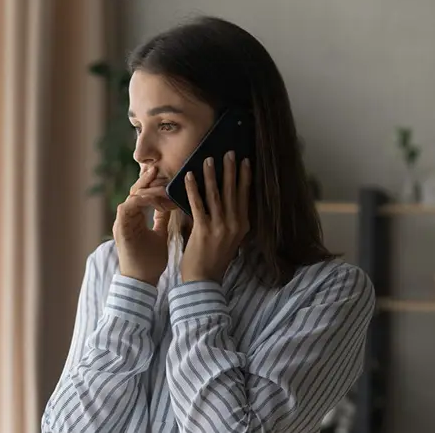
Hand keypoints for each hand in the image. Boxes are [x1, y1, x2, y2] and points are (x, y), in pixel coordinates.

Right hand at [113, 167, 175, 285]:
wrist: (141, 281)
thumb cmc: (150, 262)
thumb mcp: (159, 235)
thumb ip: (161, 219)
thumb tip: (169, 205)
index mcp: (135, 218)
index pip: (142, 195)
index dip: (151, 184)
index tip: (164, 175)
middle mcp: (126, 218)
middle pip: (134, 192)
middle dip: (145, 180)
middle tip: (157, 167)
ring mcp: (122, 223)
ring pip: (130, 197)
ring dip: (144, 188)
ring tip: (157, 179)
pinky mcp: (121, 229)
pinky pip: (127, 208)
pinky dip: (139, 201)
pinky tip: (152, 196)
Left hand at [180, 151, 251, 282]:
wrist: (203, 280)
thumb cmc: (213, 260)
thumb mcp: (230, 240)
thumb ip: (230, 222)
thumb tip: (228, 202)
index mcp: (242, 226)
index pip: (244, 196)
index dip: (245, 177)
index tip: (246, 161)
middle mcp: (234, 225)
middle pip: (232, 191)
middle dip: (231, 170)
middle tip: (229, 152)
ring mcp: (220, 227)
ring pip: (215, 195)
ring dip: (212, 175)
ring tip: (208, 159)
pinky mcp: (203, 230)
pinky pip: (197, 204)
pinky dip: (193, 189)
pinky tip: (189, 176)